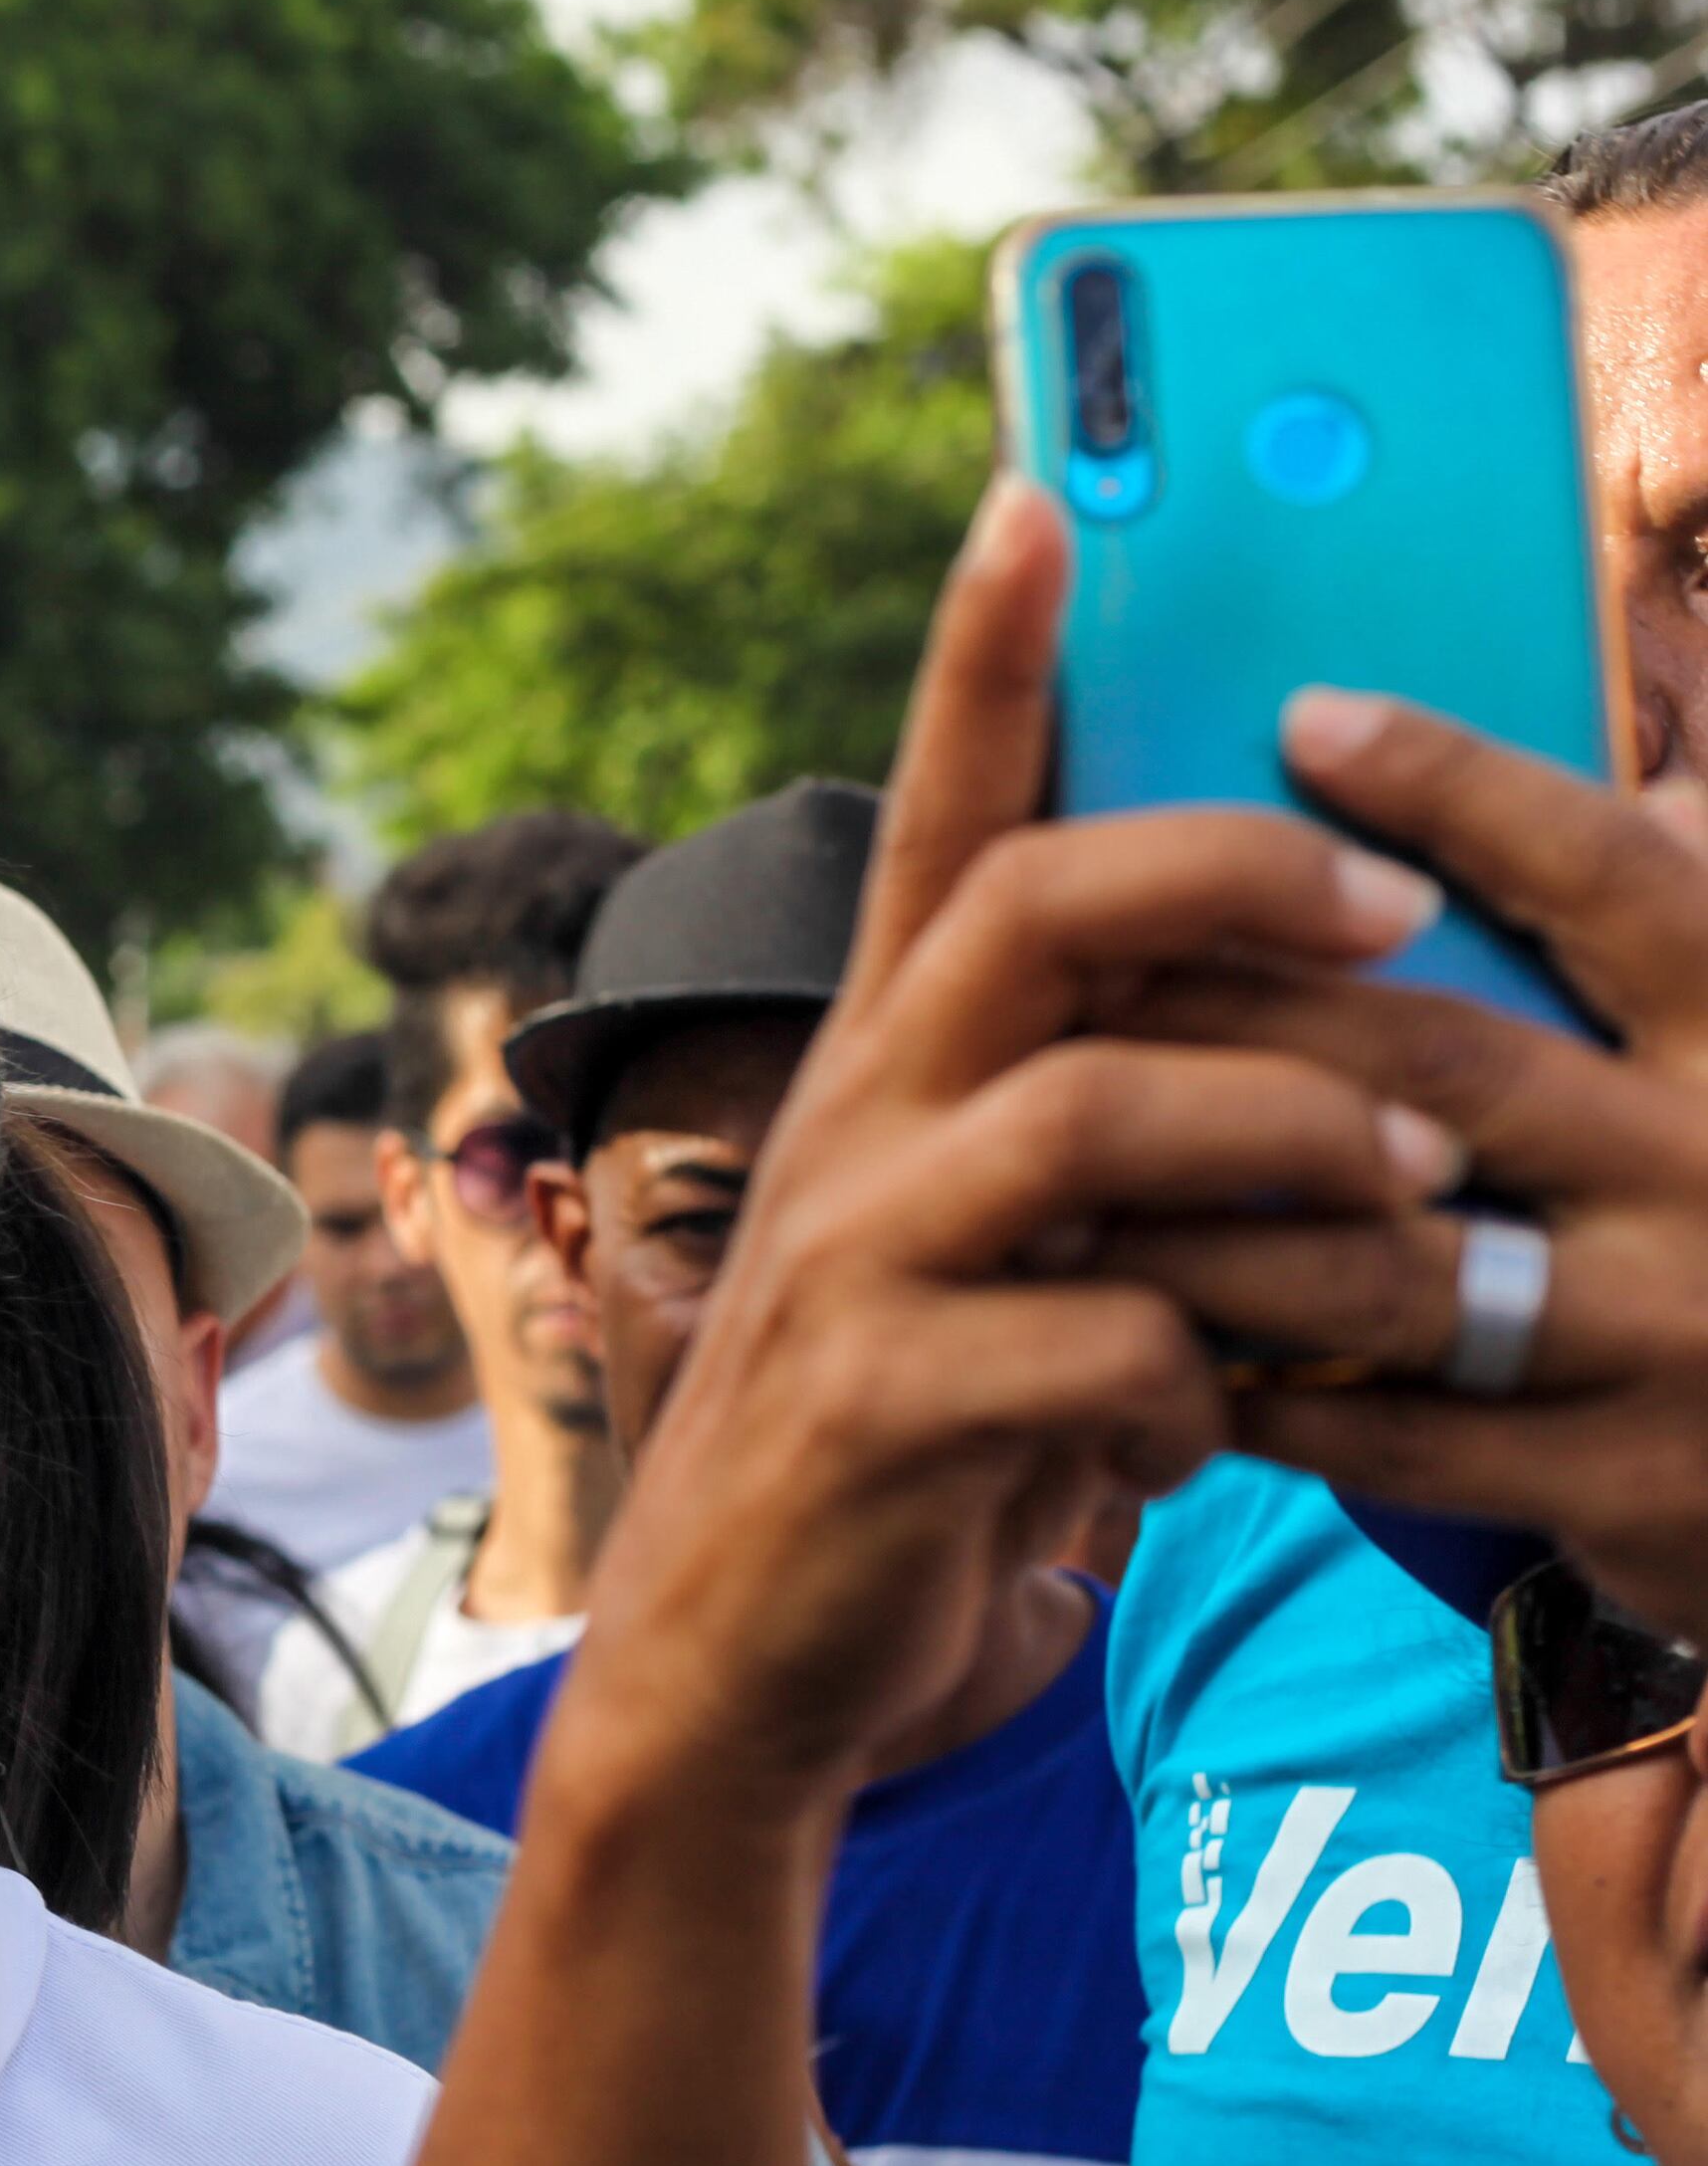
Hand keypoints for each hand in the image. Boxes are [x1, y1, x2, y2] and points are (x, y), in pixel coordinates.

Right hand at [546, 480, 1467, 1806]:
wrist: (746, 1676)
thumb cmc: (925, 1445)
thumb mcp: (1016, 1258)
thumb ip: (1116, 1145)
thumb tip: (1322, 1033)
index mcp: (889, 1066)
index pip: (934, 813)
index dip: (985, 650)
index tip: (1042, 489)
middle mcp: (852, 1124)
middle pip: (1028, 904)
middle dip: (1234, 867)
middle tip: (1404, 900)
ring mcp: (850, 1262)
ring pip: (1092, 1111)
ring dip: (1292, 1140)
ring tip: (1419, 1200)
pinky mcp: (877, 1409)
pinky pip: (1113, 1347)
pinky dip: (1219, 1390)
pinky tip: (1227, 1438)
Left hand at [1073, 705, 1707, 1645]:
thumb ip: (1673, 909)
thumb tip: (1592, 726)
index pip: (1613, 876)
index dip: (1466, 789)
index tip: (1308, 713)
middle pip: (1438, 1056)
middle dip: (1236, 1009)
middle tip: (1069, 962)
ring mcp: (1676, 1332)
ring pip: (1381, 1256)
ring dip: (1200, 1216)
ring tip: (1049, 1169)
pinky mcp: (1624, 1479)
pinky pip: (1388, 1425)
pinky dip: (1249, 1380)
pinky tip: (1135, 1335)